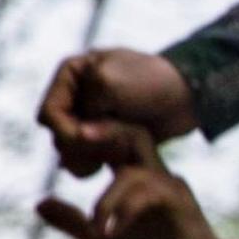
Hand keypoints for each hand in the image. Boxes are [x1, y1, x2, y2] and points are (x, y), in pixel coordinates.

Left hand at [34, 145, 238, 238]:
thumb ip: (74, 223)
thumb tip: (38, 203)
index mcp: (137, 180)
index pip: (116, 141)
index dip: (90, 137)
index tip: (61, 154)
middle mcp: (157, 175)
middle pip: (133, 134)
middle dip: (103, 133)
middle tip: (73, 144)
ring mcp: (171, 188)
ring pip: (133, 172)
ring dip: (106, 200)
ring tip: (95, 231)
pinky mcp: (182, 205)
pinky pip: (149, 194)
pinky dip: (125, 211)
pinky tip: (111, 234)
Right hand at [38, 45, 197, 173]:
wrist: (189, 94)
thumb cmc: (151, 81)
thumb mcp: (110, 82)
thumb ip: (86, 108)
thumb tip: (79, 137)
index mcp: (71, 74)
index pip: (49, 113)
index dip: (65, 130)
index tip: (89, 138)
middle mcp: (76, 96)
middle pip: (57, 136)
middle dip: (81, 146)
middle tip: (110, 148)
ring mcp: (90, 117)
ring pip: (71, 151)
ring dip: (90, 158)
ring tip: (117, 153)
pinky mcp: (105, 136)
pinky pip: (88, 158)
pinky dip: (98, 163)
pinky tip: (114, 163)